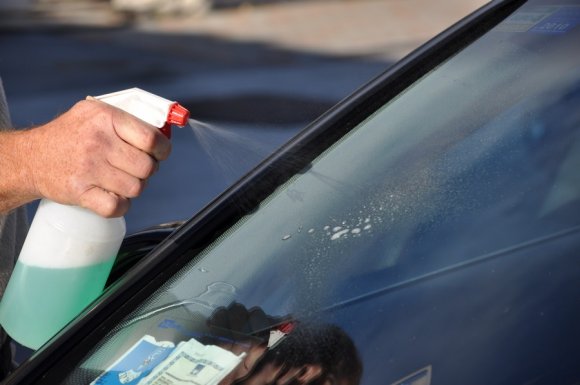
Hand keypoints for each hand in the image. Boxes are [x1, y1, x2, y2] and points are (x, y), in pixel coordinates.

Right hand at [21, 99, 170, 216]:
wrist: (31, 157)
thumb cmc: (70, 135)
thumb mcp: (94, 113)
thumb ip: (127, 119)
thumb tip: (164, 132)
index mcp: (105, 118)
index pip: (151, 138)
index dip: (163, 149)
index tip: (160, 153)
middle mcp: (97, 142)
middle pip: (146, 167)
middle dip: (147, 170)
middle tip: (136, 168)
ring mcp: (88, 168)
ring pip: (135, 188)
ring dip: (133, 188)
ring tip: (121, 180)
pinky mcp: (79, 191)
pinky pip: (116, 206)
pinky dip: (120, 206)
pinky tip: (113, 196)